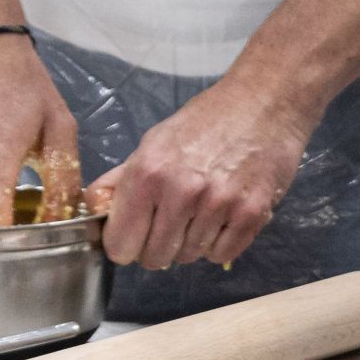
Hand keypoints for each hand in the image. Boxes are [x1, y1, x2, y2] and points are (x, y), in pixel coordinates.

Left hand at [88, 75, 317, 271]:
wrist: (265, 102)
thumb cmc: (207, 120)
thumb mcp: (154, 141)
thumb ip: (121, 180)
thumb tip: (94, 211)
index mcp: (147, 173)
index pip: (120, 245)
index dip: (126, 244)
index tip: (138, 234)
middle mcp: (180, 191)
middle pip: (154, 257)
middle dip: (159, 246)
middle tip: (174, 223)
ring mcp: (219, 203)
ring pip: (190, 257)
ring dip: (193, 242)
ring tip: (204, 212)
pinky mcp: (252, 212)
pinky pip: (223, 254)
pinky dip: (221, 243)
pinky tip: (225, 218)